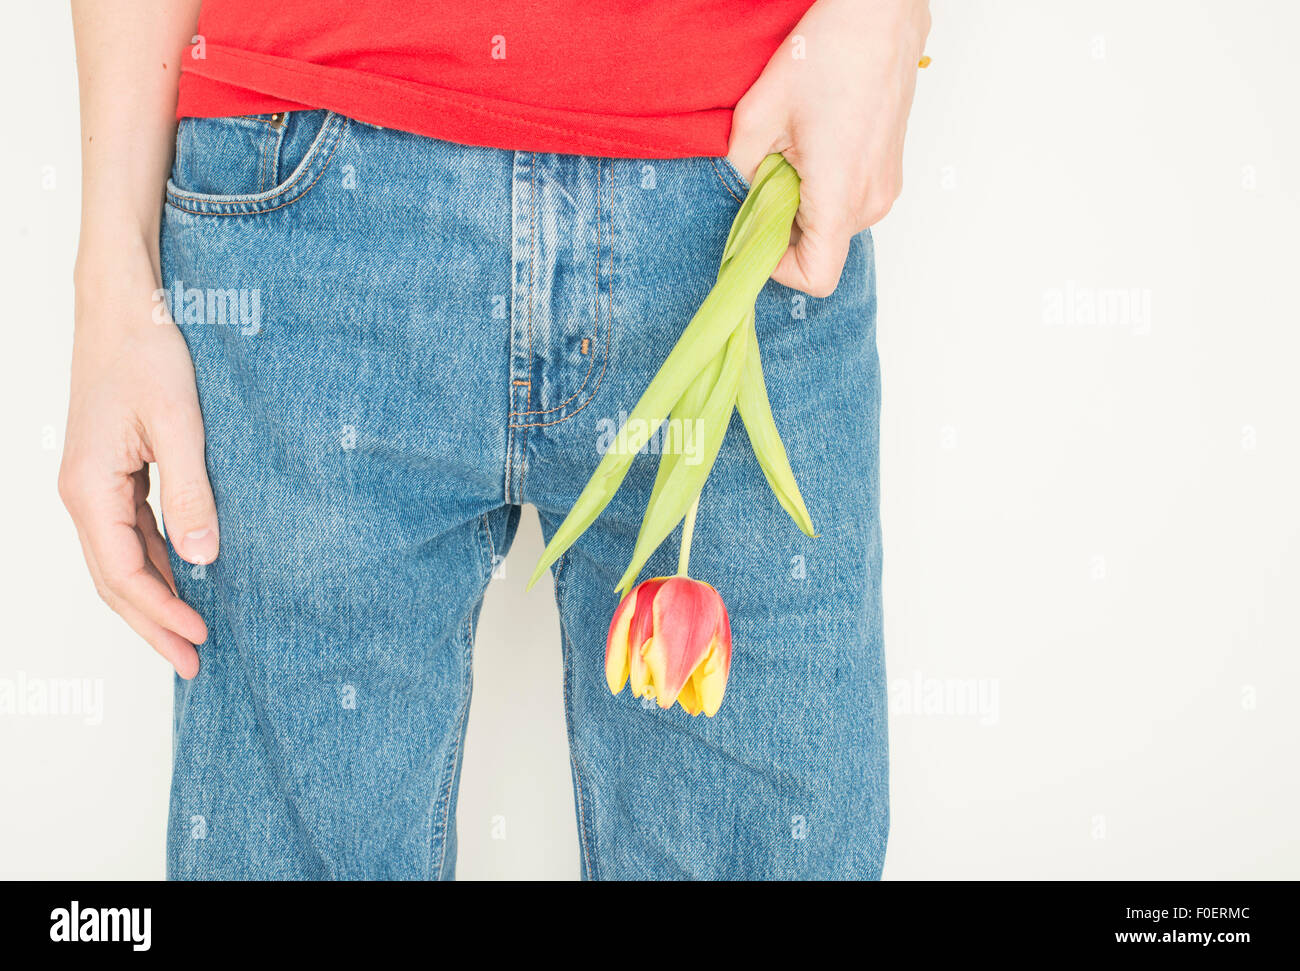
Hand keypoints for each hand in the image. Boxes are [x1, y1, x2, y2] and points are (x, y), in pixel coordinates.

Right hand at [59, 250, 215, 677]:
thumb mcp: (179, 426)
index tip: (200, 639)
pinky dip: (156, 564)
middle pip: (116, 580)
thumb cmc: (145, 352)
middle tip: (194, 665)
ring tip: (193, 635)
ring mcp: (93, 485)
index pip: (123, 574)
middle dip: (154, 625)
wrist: (121, 304)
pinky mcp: (111, 473)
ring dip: (155, 599)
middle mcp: (82, 494)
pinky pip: (130, 534)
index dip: (161, 613)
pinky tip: (185, 579)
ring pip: (121, 561)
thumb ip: (190, 494)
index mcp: (88, 489)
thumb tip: (203, 557)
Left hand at [727, 0, 930, 296]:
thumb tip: (749, 194)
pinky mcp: (890, 172)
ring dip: (804, 201)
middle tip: (768, 172)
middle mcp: (871, 202)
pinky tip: (815, 140)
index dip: (779, 267)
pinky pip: (848, 200)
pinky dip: (823, 186)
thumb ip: (742, 170)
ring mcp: (885, 188)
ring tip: (795, 147)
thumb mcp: (757, 114)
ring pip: (832, 224)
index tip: (758, 232)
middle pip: (819, 249)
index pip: (815, 277)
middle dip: (785, 223)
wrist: (879, 15)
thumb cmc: (826, 55)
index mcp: (840, 195)